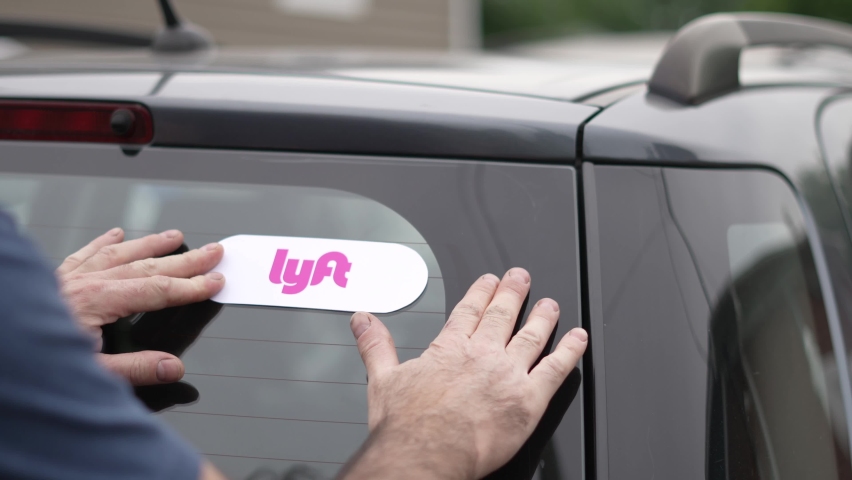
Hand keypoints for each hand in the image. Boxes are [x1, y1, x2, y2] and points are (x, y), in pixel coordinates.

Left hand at [56, 228, 224, 385]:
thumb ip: (134, 369)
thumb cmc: (32, 364)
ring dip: (150, 243)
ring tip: (176, 237)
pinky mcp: (52, 278)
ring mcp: (66, 277)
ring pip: (117, 252)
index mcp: (94, 303)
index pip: (156, 291)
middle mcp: (82, 283)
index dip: (191, 287)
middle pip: (145, 266)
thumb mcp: (89, 375)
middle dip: (184, 260)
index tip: (215, 281)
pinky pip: (82, 252)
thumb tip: (172, 367)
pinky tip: (115, 232)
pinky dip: (101, 241)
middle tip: (213, 251)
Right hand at [340, 268, 587, 479]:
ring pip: (531, 336)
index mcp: (450, 349)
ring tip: (551, 303)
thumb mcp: (383, 379)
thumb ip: (376, 345)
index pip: (470, 312)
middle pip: (503, 316)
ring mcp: (508, 374)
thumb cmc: (407, 426)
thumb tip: (362, 321)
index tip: (489, 280)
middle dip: (513, 293)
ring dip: (543, 317)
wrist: (426, 453)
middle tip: (521, 277)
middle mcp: (481, 355)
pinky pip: (556, 369)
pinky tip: (578, 339)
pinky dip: (570, 351)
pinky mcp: (528, 399)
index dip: (481, 293)